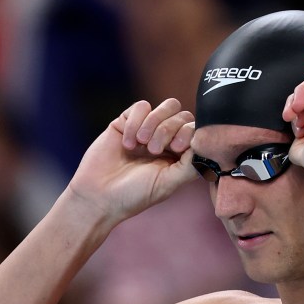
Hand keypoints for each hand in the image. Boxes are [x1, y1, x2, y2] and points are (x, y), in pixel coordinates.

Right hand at [69, 98, 197, 221]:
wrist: (98, 196)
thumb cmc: (134, 194)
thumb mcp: (169, 183)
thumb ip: (191, 165)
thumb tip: (206, 145)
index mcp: (179, 156)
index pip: (196, 131)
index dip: (189, 134)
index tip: (176, 150)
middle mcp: (166, 140)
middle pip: (183, 115)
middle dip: (169, 130)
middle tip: (154, 150)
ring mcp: (147, 129)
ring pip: (167, 106)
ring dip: (155, 124)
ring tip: (142, 145)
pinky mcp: (127, 122)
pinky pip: (142, 106)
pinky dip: (137, 122)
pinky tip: (127, 143)